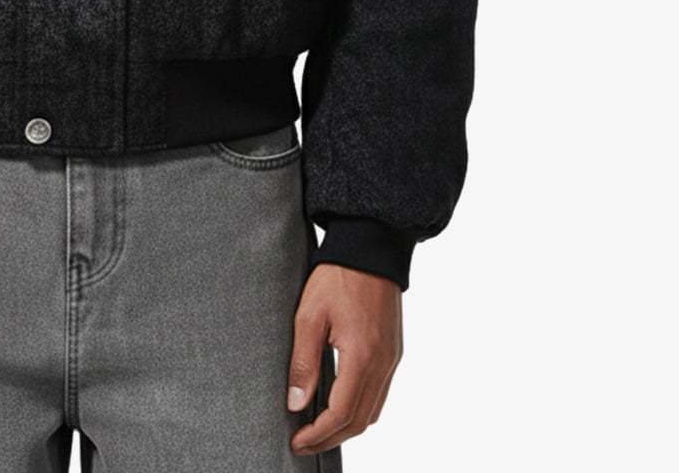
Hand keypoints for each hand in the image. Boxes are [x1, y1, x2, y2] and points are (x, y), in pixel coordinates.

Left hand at [286, 262, 402, 456]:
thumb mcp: (309, 316)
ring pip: (373, 412)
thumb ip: (303, 363)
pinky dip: (361, 409)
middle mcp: (383, 364)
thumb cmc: (337, 276)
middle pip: (360, 421)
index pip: (341, 414)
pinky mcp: (394, 352)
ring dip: (347, 427)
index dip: (318, 434)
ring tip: (318, 430)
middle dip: (331, 438)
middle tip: (304, 444)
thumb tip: (296, 404)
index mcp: (362, 357)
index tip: (297, 442)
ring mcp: (392, 359)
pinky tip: (340, 406)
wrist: (370, 246)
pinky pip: (380, 394)